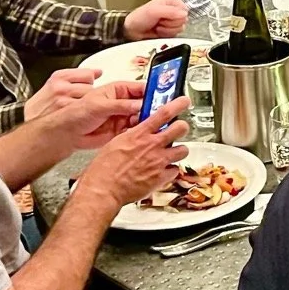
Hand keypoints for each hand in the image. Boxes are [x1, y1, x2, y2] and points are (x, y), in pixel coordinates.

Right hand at [24, 68, 102, 121]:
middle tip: (77, 101)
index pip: (87, 74)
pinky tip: (78, 117)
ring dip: (88, 105)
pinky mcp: (68, 116)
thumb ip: (76, 77)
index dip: (88, 81)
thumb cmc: (42, 106)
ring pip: (90, 100)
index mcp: (58, 77)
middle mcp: (62, 88)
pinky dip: (86, 115)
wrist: (28, 124)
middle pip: (91, 87)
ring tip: (76, 110)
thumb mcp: (54, 84)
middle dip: (87, 94)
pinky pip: (87, 111)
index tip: (86, 85)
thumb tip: (98, 72)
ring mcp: (65, 102)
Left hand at [40, 80, 149, 149]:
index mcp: (116, 90)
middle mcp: (121, 103)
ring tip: (152, 123)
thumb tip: (138, 104)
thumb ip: (121, 105)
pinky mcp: (120, 131)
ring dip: (146, 120)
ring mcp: (121, 117)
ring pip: (141, 117)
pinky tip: (143, 131)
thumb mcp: (99, 105)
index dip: (150, 90)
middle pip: (143, 103)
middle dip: (151, 107)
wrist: (67, 133)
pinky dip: (140, 131)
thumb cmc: (76, 113)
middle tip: (160, 112)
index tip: (162, 94)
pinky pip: (135, 130)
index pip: (138, 88)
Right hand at [76, 95, 189, 210]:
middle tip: (179, 129)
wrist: (104, 188)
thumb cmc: (105, 167)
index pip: (164, 113)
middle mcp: (152, 146)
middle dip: (182, 127)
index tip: (184, 101)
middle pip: (180, 128)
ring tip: (172, 153)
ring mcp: (159, 162)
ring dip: (179, 150)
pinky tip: (163, 170)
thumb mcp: (117, 142)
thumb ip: (133, 135)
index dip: (177, 104)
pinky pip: (175, 170)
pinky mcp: (161, 178)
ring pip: (183, 150)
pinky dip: (171, 170)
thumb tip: (140, 130)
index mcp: (139, 134)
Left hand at [124, 0, 187, 40]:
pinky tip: (158, 31)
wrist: (132, 31)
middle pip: (183, 20)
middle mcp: (174, 9)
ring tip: (157, 26)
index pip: (184, 10)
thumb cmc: (139, 18)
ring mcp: (172, 20)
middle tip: (159, 21)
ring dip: (167, 30)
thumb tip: (183, 14)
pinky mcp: (170, 30)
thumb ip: (169, 11)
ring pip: (180, 28)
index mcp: (171, 0)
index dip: (175, 16)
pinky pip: (175, 35)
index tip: (164, 16)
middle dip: (170, 24)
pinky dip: (166, 35)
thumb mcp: (153, 11)